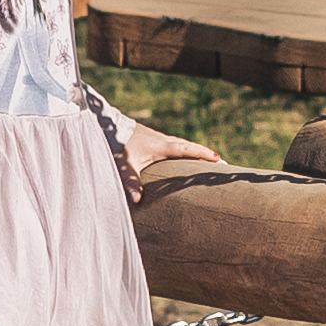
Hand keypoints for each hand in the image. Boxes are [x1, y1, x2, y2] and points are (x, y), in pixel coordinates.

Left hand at [111, 122, 225, 192]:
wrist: (106, 125)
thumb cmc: (118, 146)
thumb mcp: (125, 166)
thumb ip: (132, 183)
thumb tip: (137, 200)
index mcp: (162, 146)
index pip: (188, 150)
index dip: (203, 154)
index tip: (219, 160)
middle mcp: (162, 140)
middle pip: (189, 146)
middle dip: (204, 154)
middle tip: (219, 162)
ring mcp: (157, 138)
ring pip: (180, 145)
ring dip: (193, 151)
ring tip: (204, 160)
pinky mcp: (150, 138)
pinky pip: (172, 145)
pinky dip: (181, 151)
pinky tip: (179, 158)